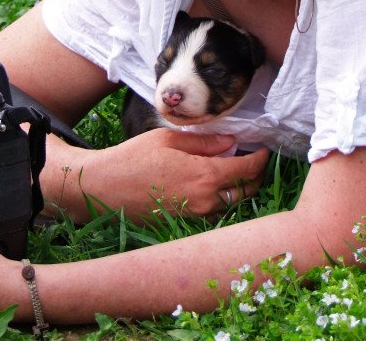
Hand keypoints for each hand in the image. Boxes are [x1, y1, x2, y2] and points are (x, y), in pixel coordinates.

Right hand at [46, 129, 269, 222]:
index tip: (264, 149)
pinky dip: (222, 200)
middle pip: (247, 192)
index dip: (261, 159)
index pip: (248, 170)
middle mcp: (205, 202)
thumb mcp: (169, 140)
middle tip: (254, 160)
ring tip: (236, 172)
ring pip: (232, 206)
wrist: (101, 188)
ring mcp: (194, 217)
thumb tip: (232, 143)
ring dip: (240, 190)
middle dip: (256, 176)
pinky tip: (214, 186)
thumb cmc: (132, 158)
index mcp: (204, 177)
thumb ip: (204, 142)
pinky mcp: (184, 225)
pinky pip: (214, 214)